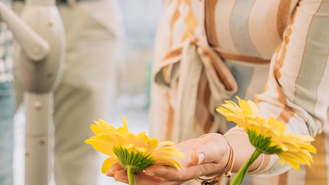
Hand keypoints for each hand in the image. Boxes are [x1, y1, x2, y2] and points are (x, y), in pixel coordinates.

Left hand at [106, 133, 230, 184]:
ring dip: (128, 174)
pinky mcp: (163, 164)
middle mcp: (174, 174)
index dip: (154, 172)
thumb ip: (205, 153)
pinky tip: (120, 162)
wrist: (215, 152)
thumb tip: (196, 156)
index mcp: (186, 171)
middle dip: (133, 176)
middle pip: (151, 179)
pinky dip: (133, 165)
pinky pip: (146, 167)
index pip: (168, 173)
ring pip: (145, 176)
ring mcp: (168, 171)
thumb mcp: (214, 149)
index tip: (141, 168)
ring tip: (111, 171)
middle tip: (114, 173)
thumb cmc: (217, 150)